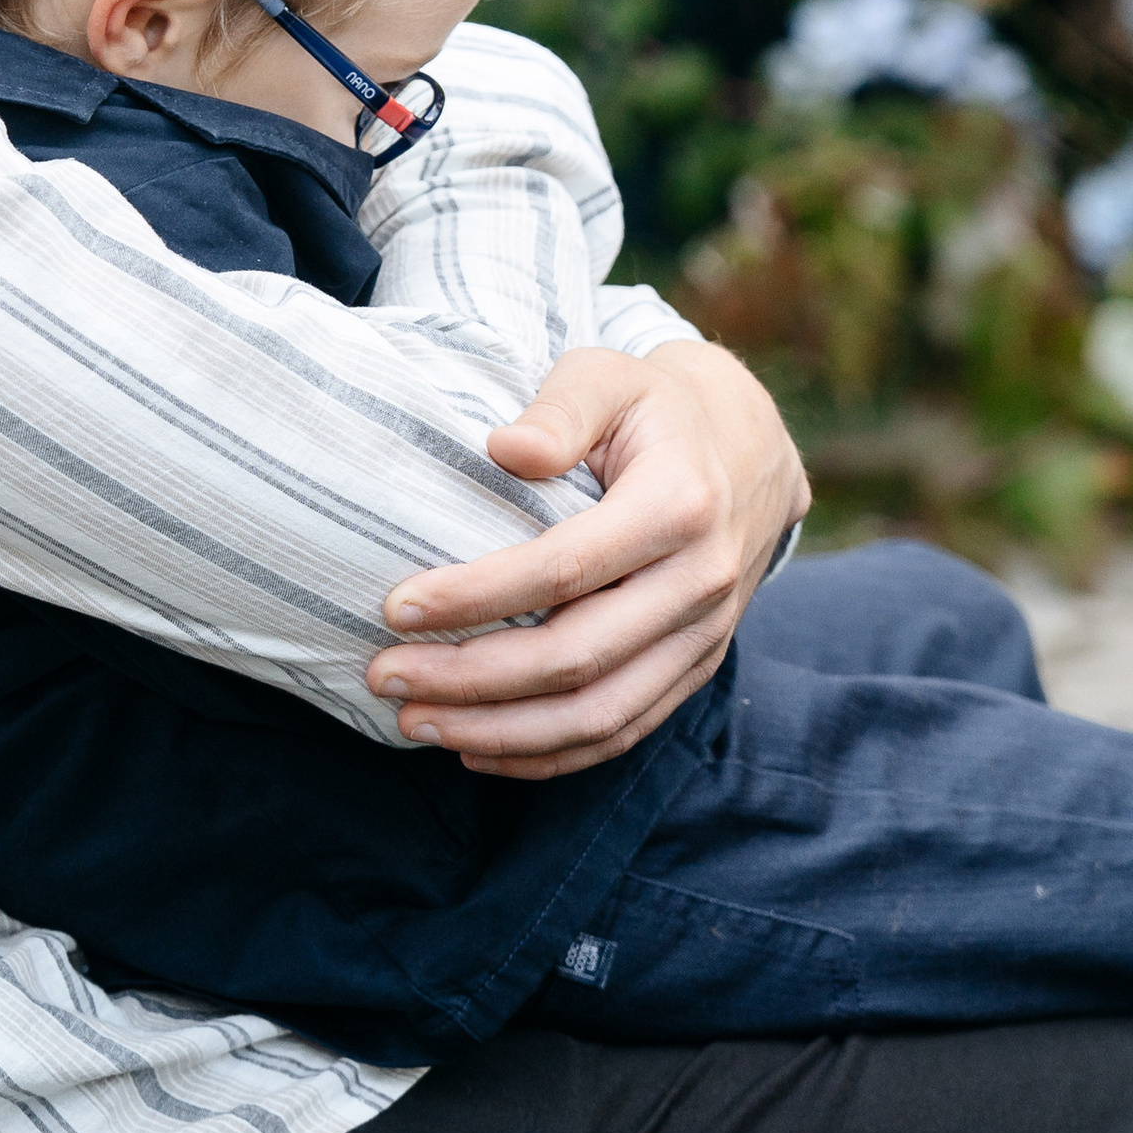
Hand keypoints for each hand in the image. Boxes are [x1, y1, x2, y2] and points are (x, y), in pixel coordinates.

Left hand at [364, 342, 808, 777]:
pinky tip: (477, 749)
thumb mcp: (608, 377)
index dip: (476, 595)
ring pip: (599, 714)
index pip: (565, 569)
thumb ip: (559, 407)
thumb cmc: (651, 411)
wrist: (748, 455)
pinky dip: (548, 754)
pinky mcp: (696, 670)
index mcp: (678, 506)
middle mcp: (699, 583)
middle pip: (576, 657)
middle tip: (384, 675)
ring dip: (500, 730)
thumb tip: (504, 449)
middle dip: (470, 677)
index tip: (395, 607)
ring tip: (415, 722)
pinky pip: (622, 731)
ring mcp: (704, 637)